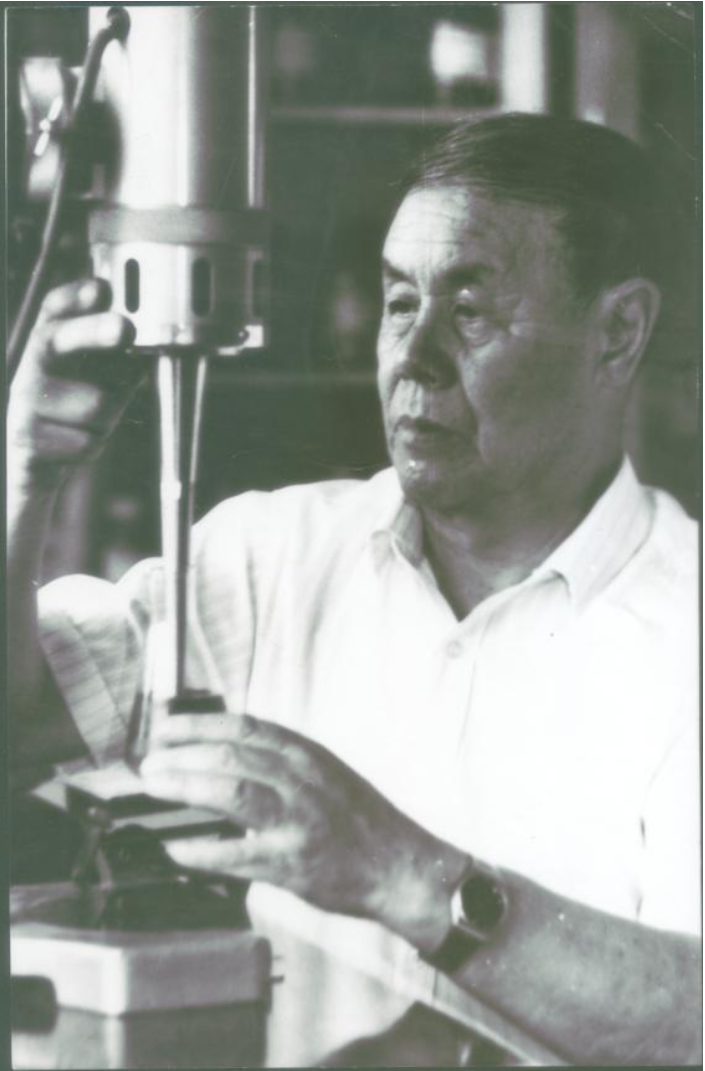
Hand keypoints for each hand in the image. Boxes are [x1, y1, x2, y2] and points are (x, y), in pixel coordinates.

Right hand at [7, 279, 139, 492]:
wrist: (30, 475)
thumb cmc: (70, 423)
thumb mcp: (93, 384)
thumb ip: (112, 361)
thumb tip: (139, 342)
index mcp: (44, 348)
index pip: (52, 310)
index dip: (74, 297)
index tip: (100, 290)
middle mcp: (26, 369)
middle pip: (57, 340)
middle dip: (94, 331)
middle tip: (124, 328)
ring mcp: (21, 404)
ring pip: (94, 403)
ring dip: (109, 418)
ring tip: (89, 426)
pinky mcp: (24, 440)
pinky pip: (86, 442)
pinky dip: (93, 447)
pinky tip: (74, 447)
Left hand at [140, 713, 466, 948]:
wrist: (400, 866)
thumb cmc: (358, 819)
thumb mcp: (323, 772)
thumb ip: (280, 761)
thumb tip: (222, 752)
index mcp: (305, 754)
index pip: (243, 727)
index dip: (198, 724)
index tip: (165, 726)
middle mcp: (301, 779)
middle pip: (230, 754)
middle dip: (181, 754)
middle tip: (149, 762)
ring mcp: (297, 819)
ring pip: (230, 791)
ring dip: (184, 786)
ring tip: (155, 786)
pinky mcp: (291, 862)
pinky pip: (235, 854)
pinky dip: (200, 851)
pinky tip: (176, 850)